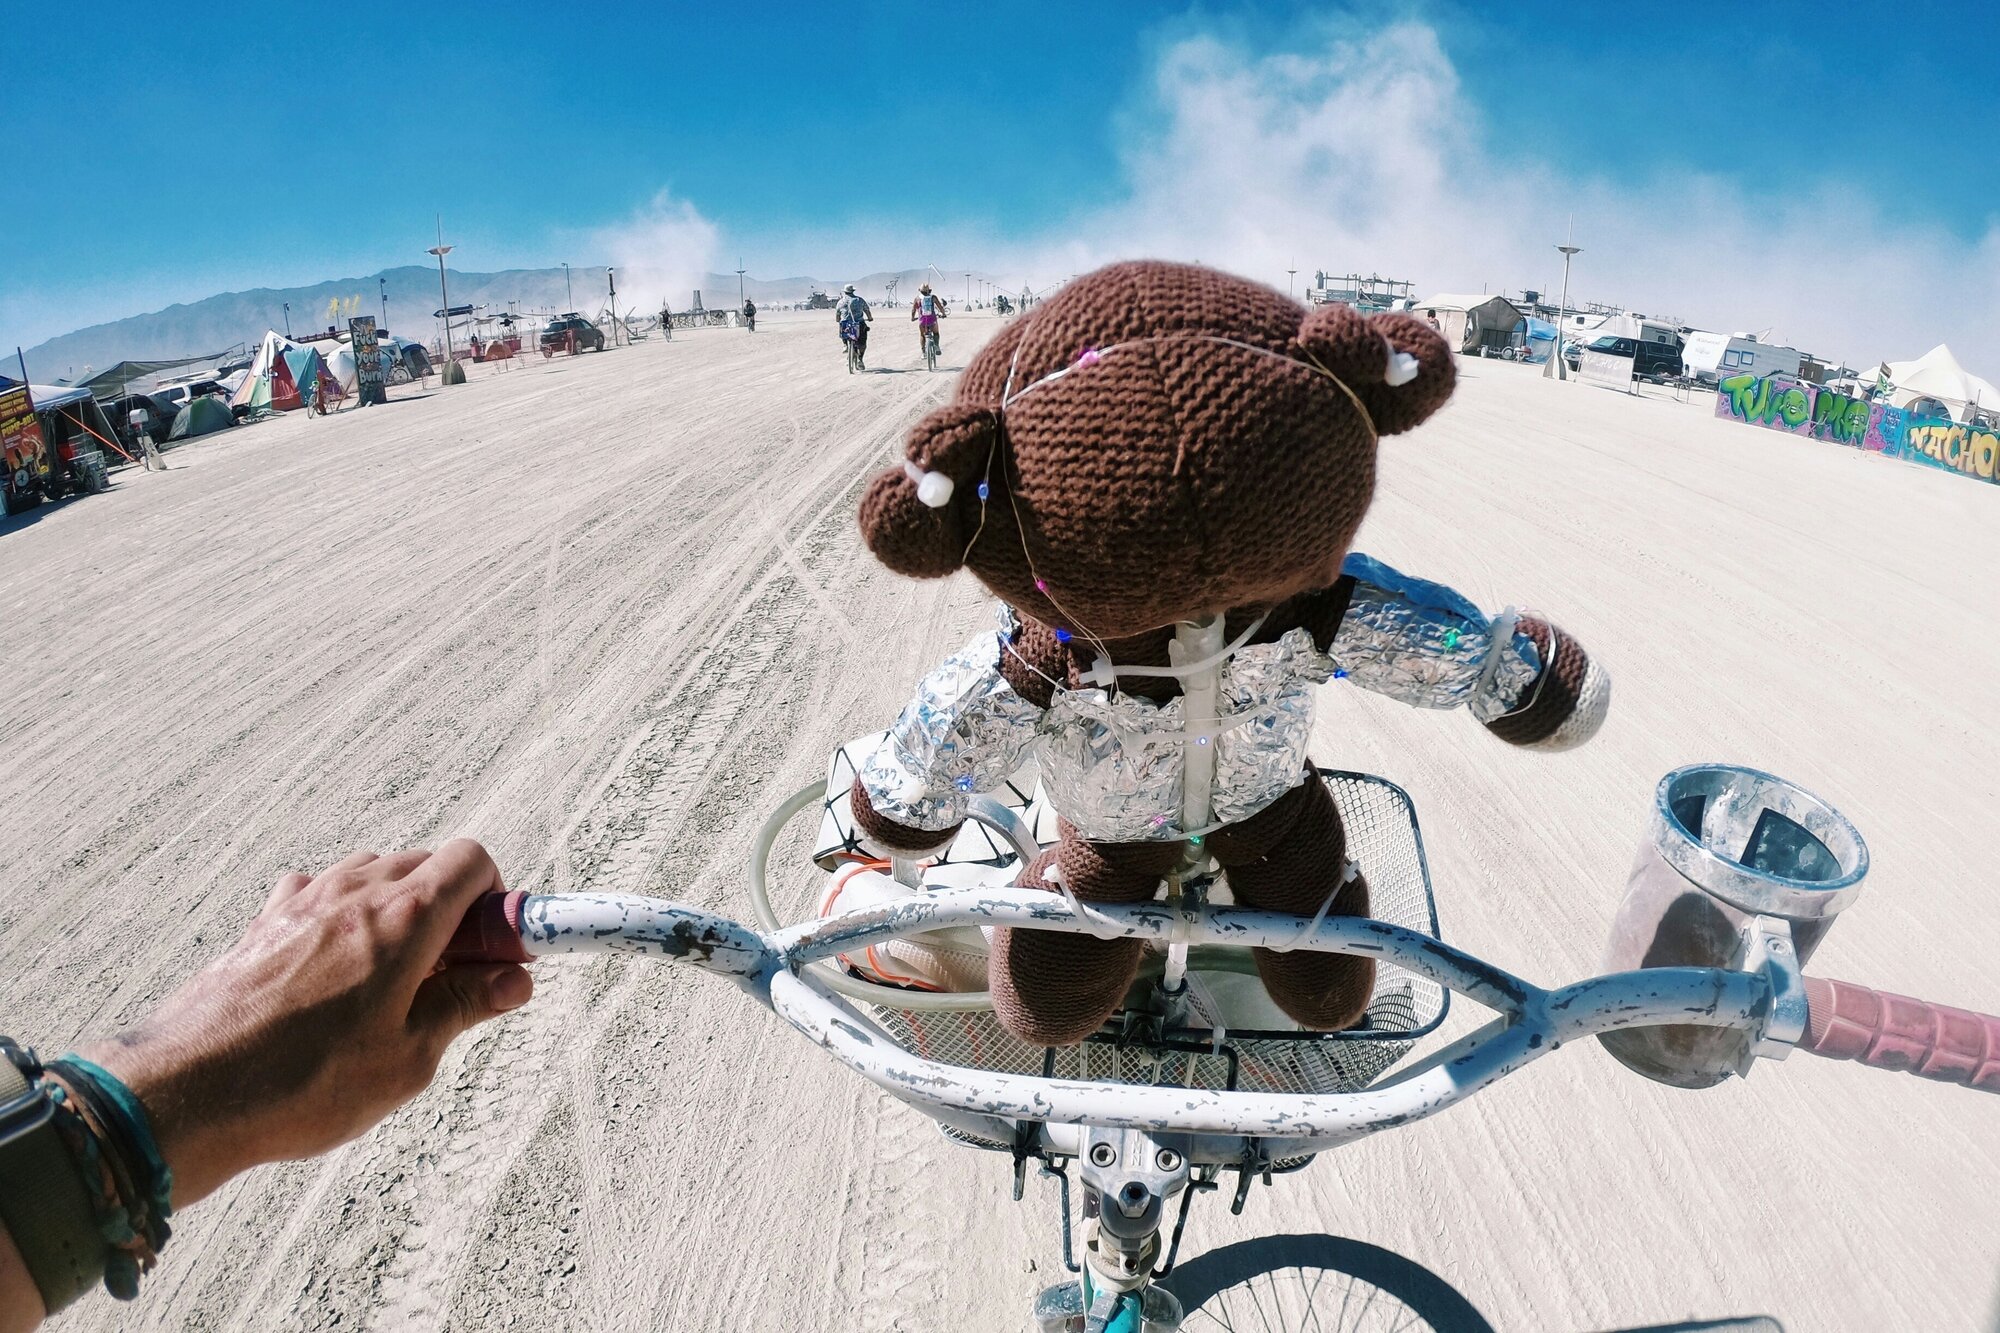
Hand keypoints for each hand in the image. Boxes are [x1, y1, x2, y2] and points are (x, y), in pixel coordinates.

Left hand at [79, 841, 531, 1206]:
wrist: (189, 1094)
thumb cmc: (303, 1084)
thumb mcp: (408, 1059)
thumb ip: (465, 1006)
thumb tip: (515, 979)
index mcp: (404, 920)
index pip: (472, 861)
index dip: (498, 902)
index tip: (498, 952)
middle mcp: (354, 893)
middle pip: (425, 864)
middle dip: (454, 909)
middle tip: (453, 975)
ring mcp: (302, 902)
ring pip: (372, 876)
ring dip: (398, 911)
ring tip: (393, 979)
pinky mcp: (263, 924)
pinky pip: (319, 895)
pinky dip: (341, 917)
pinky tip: (334, 971)